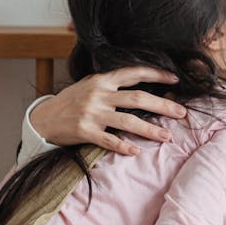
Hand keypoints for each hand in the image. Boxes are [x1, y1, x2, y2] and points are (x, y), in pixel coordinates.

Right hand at [30, 66, 187, 155]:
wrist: (43, 118)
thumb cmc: (71, 101)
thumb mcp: (89, 85)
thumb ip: (111, 84)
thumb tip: (140, 83)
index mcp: (102, 80)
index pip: (134, 73)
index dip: (156, 75)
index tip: (175, 80)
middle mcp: (99, 94)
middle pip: (138, 98)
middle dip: (163, 106)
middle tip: (182, 113)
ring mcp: (92, 113)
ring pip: (128, 121)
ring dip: (150, 130)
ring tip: (167, 137)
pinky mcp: (85, 131)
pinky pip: (109, 140)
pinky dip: (124, 146)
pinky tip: (137, 151)